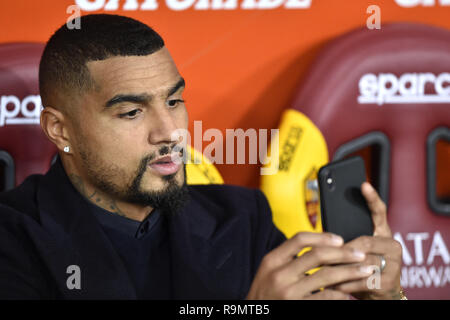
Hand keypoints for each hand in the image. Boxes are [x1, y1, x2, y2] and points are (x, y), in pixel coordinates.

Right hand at [246, 232, 374, 299]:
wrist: (253, 316)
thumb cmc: (265, 295)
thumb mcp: (268, 273)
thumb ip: (287, 260)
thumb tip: (319, 247)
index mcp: (272, 260)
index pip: (299, 239)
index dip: (322, 237)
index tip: (340, 239)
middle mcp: (279, 274)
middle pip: (317, 255)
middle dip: (343, 253)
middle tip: (361, 254)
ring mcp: (289, 292)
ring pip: (327, 276)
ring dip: (350, 272)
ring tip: (365, 271)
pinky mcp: (297, 307)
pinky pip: (326, 298)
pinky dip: (341, 295)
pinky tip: (350, 294)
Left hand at [333, 182, 402, 299]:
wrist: (379, 296)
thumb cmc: (361, 268)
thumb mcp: (356, 250)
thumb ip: (347, 238)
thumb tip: (323, 233)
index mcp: (382, 233)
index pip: (379, 212)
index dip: (372, 199)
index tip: (363, 184)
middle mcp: (392, 245)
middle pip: (364, 241)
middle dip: (342, 249)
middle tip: (322, 253)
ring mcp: (394, 264)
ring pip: (361, 262)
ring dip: (339, 268)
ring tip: (323, 270)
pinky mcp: (389, 282)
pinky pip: (361, 280)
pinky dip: (344, 284)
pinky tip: (333, 285)